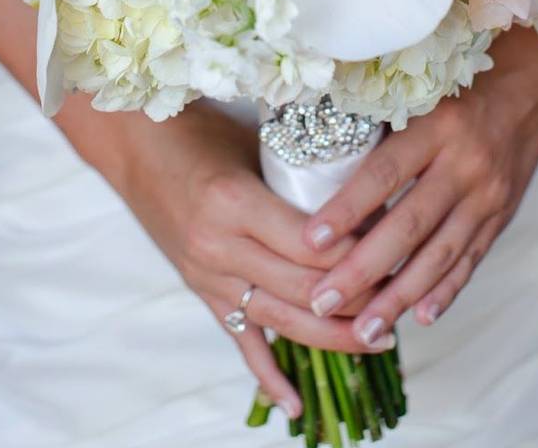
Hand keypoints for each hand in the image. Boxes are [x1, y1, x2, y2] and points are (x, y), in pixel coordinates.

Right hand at [96, 102, 390, 416]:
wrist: (134, 147)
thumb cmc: (200, 134)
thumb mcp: (258, 146)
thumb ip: (305, 181)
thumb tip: (371, 206)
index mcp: (236, 203)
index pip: (314, 247)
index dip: (363, 256)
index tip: (401, 253)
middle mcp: (220, 246)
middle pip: (305, 289)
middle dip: (360, 299)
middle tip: (403, 297)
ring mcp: (207, 275)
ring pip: (281, 321)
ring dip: (334, 337)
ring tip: (380, 341)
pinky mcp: (201, 292)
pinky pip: (239, 341)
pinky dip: (267, 376)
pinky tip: (296, 405)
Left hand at [303, 26, 537, 345]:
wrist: (533, 85)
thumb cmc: (457, 86)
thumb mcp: (418, 94)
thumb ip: (376, 127)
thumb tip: (312, 158)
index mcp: (438, 126)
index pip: (383, 174)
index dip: (346, 209)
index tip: (309, 241)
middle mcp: (467, 164)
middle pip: (408, 226)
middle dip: (362, 270)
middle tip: (321, 301)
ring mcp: (489, 196)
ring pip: (439, 255)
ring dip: (398, 297)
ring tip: (363, 330)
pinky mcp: (502, 217)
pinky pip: (470, 261)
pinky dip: (445, 292)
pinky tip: (419, 317)